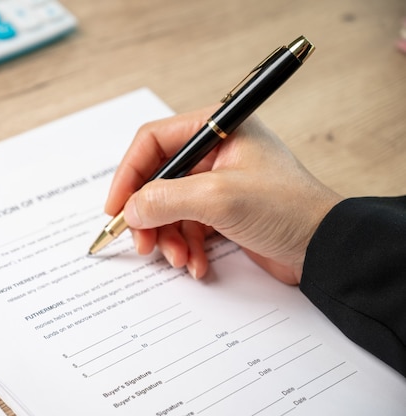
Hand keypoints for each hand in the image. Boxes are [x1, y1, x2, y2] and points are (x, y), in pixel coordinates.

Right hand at [104, 107, 342, 284]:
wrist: (328, 249)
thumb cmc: (287, 209)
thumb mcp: (218, 198)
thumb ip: (165, 199)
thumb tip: (129, 209)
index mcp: (218, 128)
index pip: (153, 142)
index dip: (128, 174)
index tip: (115, 207)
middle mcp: (216, 151)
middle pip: (158, 179)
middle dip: (149, 215)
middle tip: (142, 243)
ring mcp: (219, 182)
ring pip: (170, 207)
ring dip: (168, 237)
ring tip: (178, 259)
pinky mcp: (224, 210)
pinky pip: (188, 225)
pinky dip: (187, 246)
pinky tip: (197, 264)